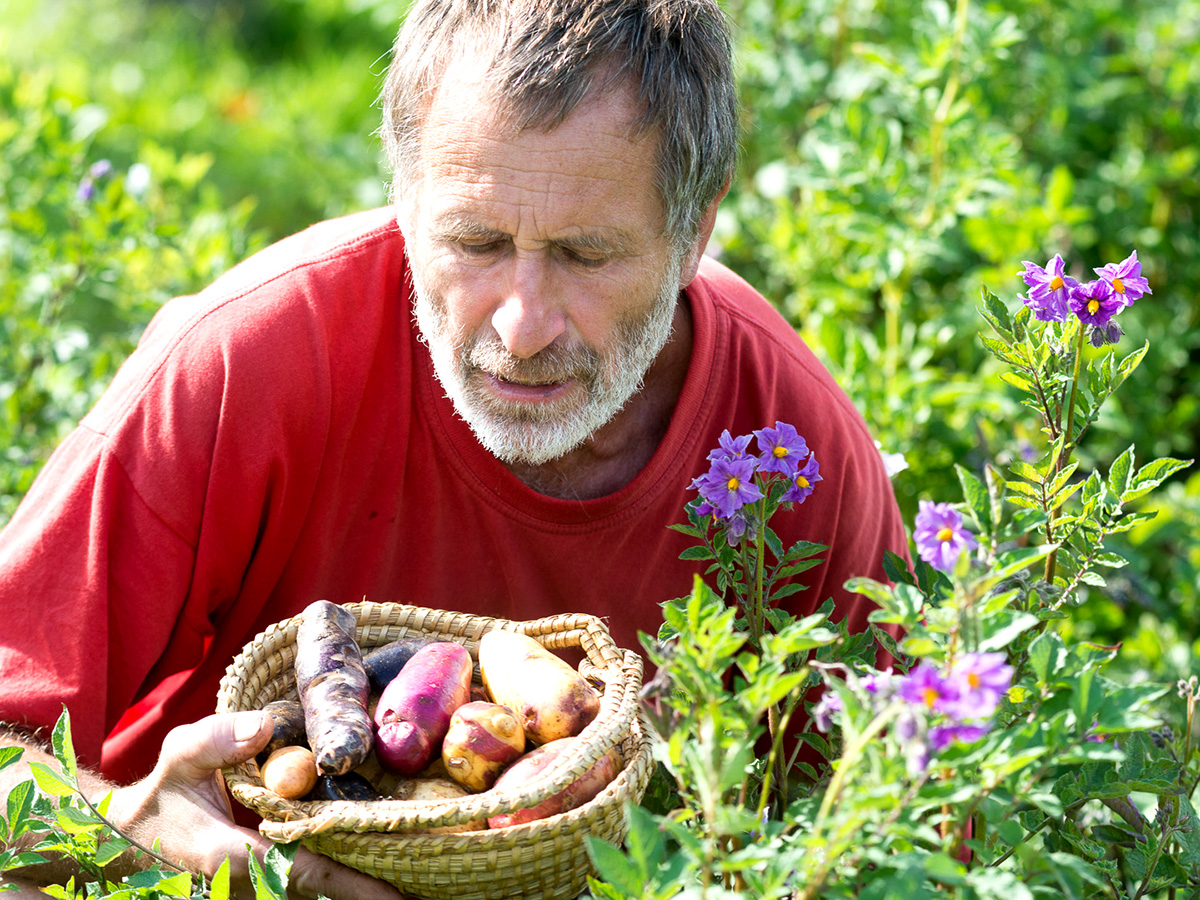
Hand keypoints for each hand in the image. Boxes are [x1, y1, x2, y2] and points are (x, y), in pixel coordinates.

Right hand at [106, 711, 404, 899]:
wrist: (128, 844)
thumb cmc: (161, 798)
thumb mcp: (180, 757)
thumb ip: (219, 740)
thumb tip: (266, 724)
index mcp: (234, 855)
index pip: (303, 873)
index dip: (349, 885)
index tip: (393, 893)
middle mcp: (248, 886)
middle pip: (318, 896)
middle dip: (365, 891)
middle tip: (423, 883)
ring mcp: (252, 895)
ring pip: (311, 898)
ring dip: (353, 889)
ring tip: (413, 882)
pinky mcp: (258, 893)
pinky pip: (302, 894)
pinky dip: (335, 886)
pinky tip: (374, 878)